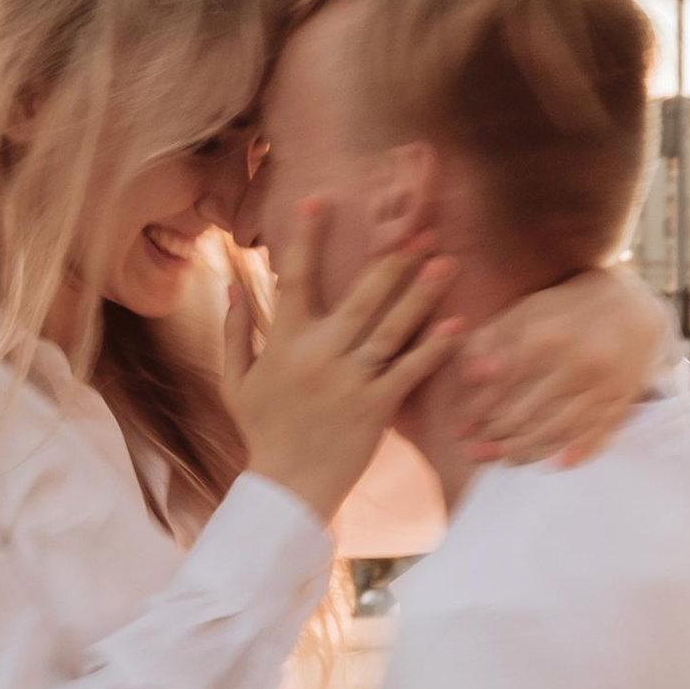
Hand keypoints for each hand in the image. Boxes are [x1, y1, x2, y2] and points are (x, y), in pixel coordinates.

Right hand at [230, 206, 460, 525]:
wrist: (286, 489)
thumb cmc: (262, 433)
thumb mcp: (236, 382)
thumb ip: (235, 330)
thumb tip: (233, 284)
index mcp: (283, 343)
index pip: (294, 279)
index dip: (306, 238)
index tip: (318, 199)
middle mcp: (318, 356)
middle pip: (359, 298)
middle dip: (389, 261)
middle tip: (417, 227)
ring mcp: (349, 382)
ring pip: (389, 329)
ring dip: (420, 295)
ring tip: (445, 263)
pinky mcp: (375, 408)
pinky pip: (408, 372)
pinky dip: (432, 349)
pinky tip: (455, 326)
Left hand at [452, 264, 669, 466]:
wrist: (629, 303)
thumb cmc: (563, 309)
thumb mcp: (523, 313)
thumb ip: (490, 340)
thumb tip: (470, 377)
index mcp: (545, 341)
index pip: (500, 391)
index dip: (477, 413)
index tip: (463, 427)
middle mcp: (576, 364)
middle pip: (526, 417)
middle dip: (496, 438)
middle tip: (478, 451)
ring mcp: (603, 383)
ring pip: (559, 430)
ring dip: (529, 450)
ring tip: (507, 459)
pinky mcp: (623, 395)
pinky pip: (600, 432)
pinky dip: (579, 452)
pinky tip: (558, 464)